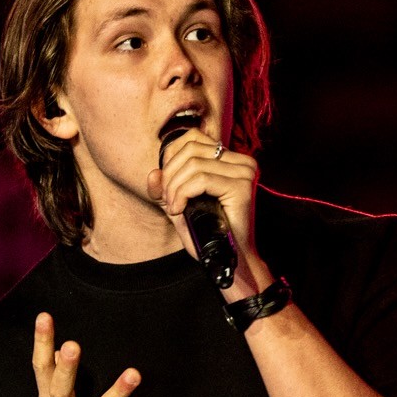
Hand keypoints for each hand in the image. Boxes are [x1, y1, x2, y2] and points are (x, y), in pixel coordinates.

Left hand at [147, 132, 270, 298]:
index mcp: (230, 159)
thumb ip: (165, 188)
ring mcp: (244, 172)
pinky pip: (201, 179)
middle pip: (190, 149)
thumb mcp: (180, 204)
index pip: (192, 138)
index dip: (170, 158)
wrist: (228, 259)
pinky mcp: (242, 186)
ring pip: (194, 164)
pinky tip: (179, 209)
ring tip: (173, 207)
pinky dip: (183, 194)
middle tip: (167, 201)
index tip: (166, 186)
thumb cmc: (207, 233)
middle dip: (170, 175)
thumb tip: (153, 173)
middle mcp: (241, 161)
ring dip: (174, 188)